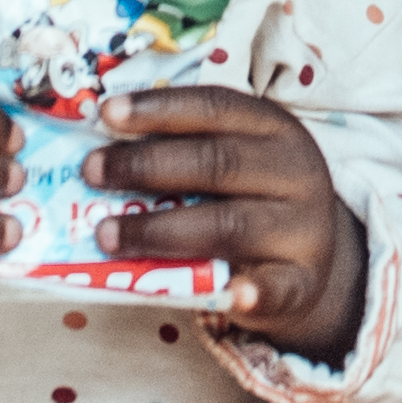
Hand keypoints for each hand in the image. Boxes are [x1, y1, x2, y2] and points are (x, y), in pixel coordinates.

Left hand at [87, 91, 366, 358]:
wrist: (310, 258)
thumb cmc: (250, 199)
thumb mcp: (231, 163)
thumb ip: (181, 153)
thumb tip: (99, 152)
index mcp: (272, 128)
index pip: (215, 107)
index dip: (160, 109)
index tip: (107, 113)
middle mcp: (293, 171)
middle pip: (217, 163)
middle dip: (146, 166)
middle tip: (91, 172)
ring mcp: (302, 228)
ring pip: (230, 226)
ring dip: (161, 231)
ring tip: (106, 235)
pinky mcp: (302, 282)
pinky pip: (276, 287)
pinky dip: (253, 291)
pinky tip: (231, 295)